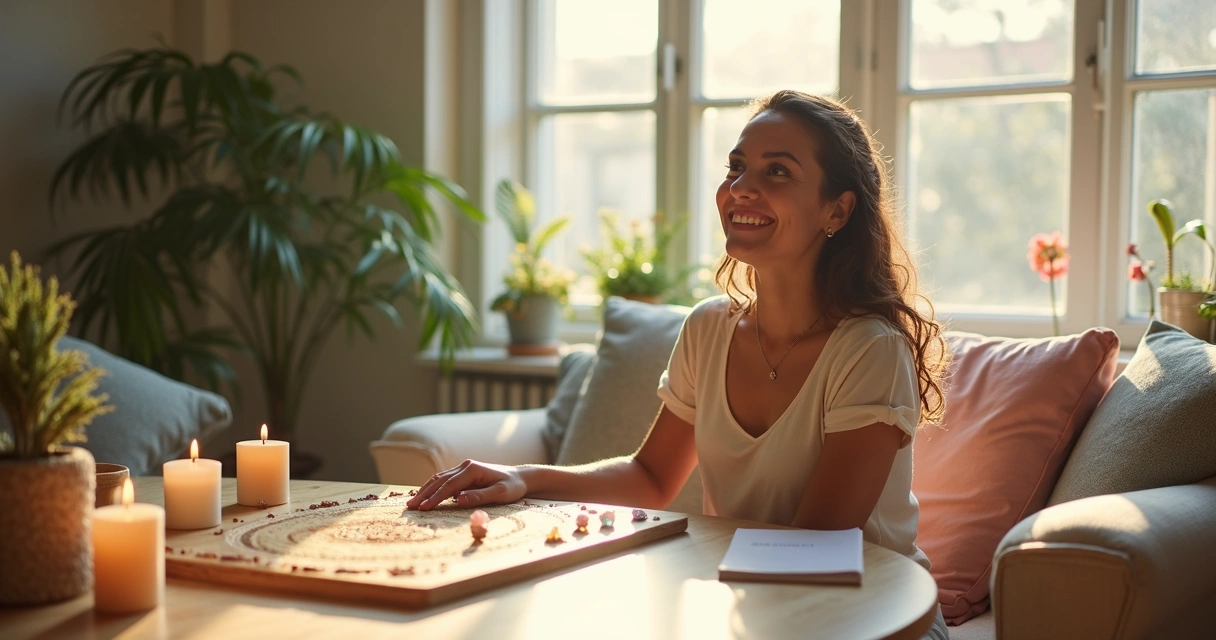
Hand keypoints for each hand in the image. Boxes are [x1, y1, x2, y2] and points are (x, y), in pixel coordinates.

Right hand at [405, 459, 526, 510]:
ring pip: (439, 478)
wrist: (520, 477)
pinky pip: (444, 480)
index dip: (435, 497)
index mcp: (473, 470)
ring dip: (425, 490)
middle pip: (439, 480)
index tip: (424, 508)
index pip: (449, 485)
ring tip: (413, 502)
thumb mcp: (500, 494)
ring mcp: (463, 468)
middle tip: (410, 507)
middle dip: (424, 494)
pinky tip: (425, 496)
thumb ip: (479, 496)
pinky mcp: (463, 474)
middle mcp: (465, 466)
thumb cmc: (512, 487)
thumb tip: (458, 500)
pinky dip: (432, 488)